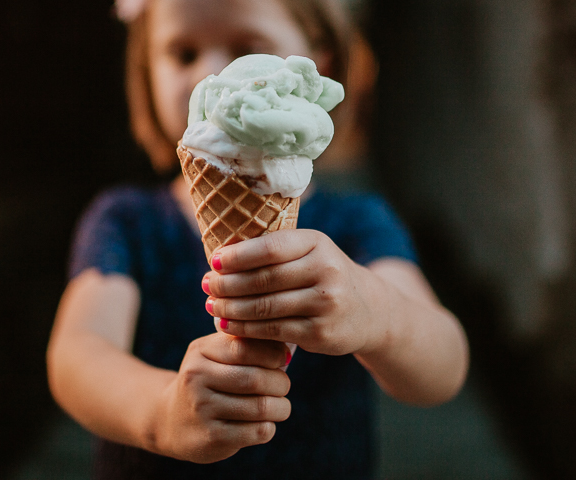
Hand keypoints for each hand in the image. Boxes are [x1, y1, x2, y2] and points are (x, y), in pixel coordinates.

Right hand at [150, 332, 290, 463]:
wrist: (170, 420)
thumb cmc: (207, 381)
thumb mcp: (213, 354)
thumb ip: (243, 343)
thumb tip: (285, 343)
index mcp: (200, 352)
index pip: (244, 348)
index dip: (272, 353)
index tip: (283, 359)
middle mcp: (196, 378)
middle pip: (255, 379)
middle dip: (280, 383)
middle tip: (283, 386)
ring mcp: (202, 409)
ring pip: (261, 407)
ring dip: (280, 407)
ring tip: (280, 406)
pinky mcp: (211, 437)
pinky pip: (257, 432)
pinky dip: (269, 427)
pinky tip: (264, 424)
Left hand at [203, 230, 380, 356]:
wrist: (368, 309)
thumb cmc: (323, 274)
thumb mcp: (308, 252)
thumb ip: (274, 250)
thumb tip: (220, 256)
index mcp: (317, 242)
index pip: (271, 247)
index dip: (238, 256)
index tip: (214, 261)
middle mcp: (325, 270)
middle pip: (264, 279)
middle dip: (228, 284)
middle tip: (207, 286)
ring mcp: (326, 304)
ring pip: (266, 307)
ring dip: (231, 308)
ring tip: (211, 306)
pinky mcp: (321, 333)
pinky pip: (273, 331)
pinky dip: (245, 329)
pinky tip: (227, 325)